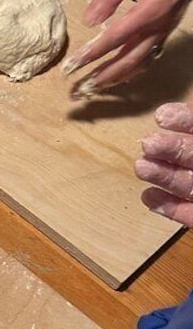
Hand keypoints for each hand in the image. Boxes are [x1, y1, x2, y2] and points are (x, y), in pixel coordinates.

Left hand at [62, 0, 192, 98]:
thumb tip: (89, 20)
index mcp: (153, 7)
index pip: (115, 38)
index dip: (92, 55)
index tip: (71, 67)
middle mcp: (162, 22)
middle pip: (131, 59)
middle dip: (104, 75)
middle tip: (79, 89)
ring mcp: (168, 25)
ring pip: (143, 60)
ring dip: (118, 76)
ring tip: (95, 88)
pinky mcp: (169, 24)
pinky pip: (151, 53)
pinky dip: (134, 68)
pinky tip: (120, 73)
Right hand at [136, 103, 192, 226]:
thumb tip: (177, 113)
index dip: (185, 120)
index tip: (162, 116)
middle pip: (190, 156)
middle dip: (168, 149)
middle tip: (147, 144)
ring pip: (186, 184)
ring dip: (161, 175)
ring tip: (141, 167)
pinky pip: (189, 215)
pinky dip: (169, 208)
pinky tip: (149, 198)